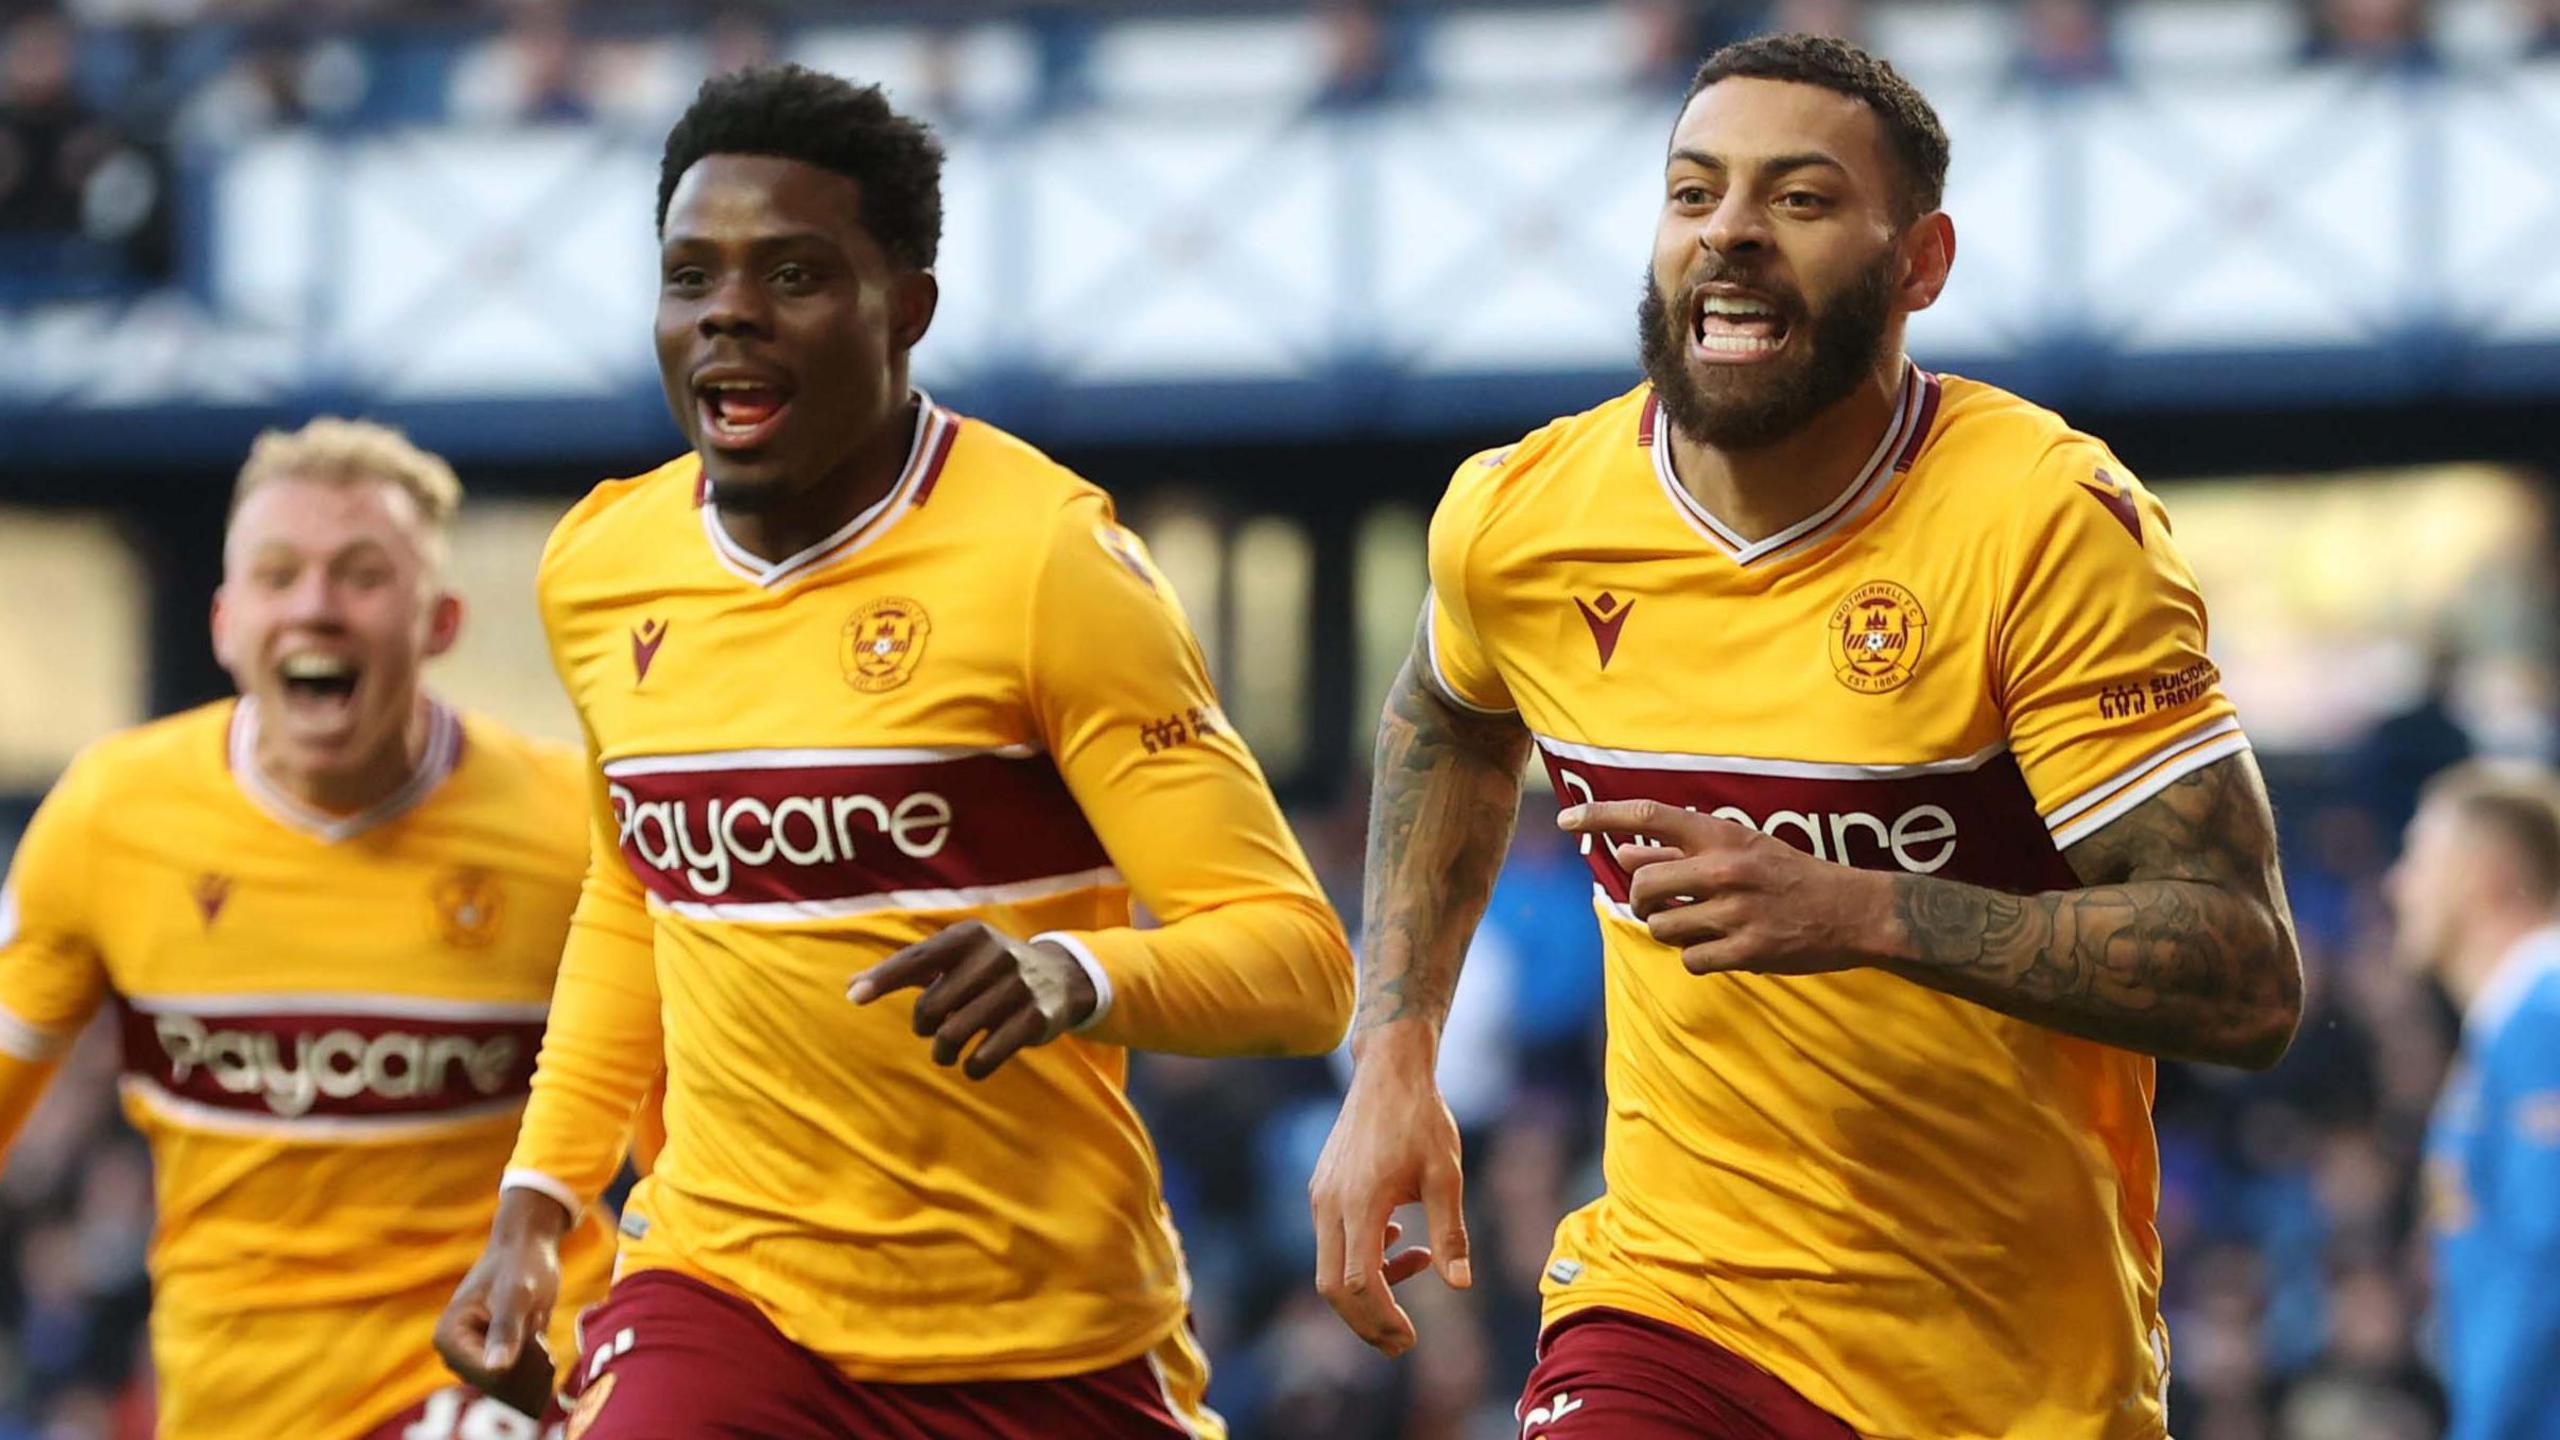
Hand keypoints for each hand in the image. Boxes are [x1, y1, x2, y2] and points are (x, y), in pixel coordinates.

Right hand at [434, 1190, 569, 1415]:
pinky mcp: (490, 1355)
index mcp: (449, 1338)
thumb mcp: (517, 1294)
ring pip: (508, 1383)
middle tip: (542, 1338)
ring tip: (540, 1334)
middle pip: (496, 1383)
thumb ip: (506, 1329)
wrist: (527, 1246)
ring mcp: (473, 1356)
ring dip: (532, 1369)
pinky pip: (514, 1376)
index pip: (487, 1374)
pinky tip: (541, 1342)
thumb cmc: (521, 1264)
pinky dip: (532, 1367)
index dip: (520, 1366)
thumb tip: (496, 1368)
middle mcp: (455, 1353)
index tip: (543, 1348)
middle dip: (527, 1368)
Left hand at [847, 920, 1096, 1079]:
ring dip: (944, 1052)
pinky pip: (986, 1056)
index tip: (854, 998)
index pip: (918, 959)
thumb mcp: (956, 957)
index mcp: (969, 936)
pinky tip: (973, 1063)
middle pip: (931, 1006)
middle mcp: (995, 955)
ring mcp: (1018, 987)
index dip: (884, 978)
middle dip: (924, 1026)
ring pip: (955, 1034)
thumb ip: (908, 969)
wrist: (1061, 976)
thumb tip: (851, 987)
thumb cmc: (990, 968)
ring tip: (947, 1051)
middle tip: (934, 1028)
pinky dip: (973, 1067)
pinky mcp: (1036, 1019)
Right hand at [1306, 1032, 1470, 1358]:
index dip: (1383, 1319)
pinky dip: (1362, 1256)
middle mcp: (1330, 1204)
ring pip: (1331, 1266)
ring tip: (1418, 1265)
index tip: (1411, 1339)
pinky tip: (1400, 1239)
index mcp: (1361, 1202)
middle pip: (1333, 1287)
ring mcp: (1321, 1196)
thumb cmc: (1422, 1119)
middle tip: (1403, 1342)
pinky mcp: (1322, 1189)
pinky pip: (1333, 1240)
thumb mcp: (1447, 1175)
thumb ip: (1451, 1232)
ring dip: (1370, 1285)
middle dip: (1366, 1322)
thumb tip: (1459, 1285)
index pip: (1359, 1282)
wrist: (1388, 1071)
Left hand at [1558, 799, 1887, 975]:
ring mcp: (1736, 911)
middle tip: (1655, 903)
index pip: (1647, 815)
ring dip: (1671, 929)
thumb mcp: (1740, 848)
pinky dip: (1697, 957)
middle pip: (1643, 883)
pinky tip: (1722, 947)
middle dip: (1640, 898)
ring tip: (1701, 924)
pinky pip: (1690, 959)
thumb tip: (1624, 851)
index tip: (1566, 820)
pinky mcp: (1747, 950)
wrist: (1853, 910)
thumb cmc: (1789, 874)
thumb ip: (1681, 850)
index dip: (1600, 815)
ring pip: (1662, 926)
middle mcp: (1724, 869)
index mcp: (1722, 835)